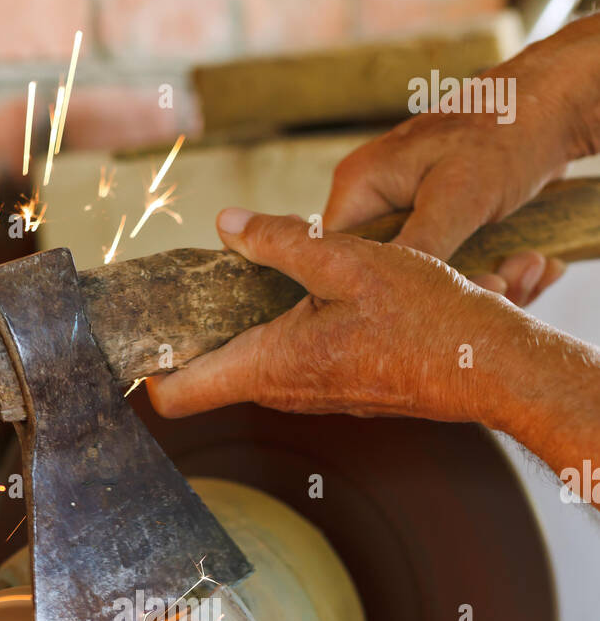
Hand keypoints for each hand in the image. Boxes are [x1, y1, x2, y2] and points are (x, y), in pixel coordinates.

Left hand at [147, 209, 524, 424]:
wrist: (487, 365)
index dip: (144, 369)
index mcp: (269, 365)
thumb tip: (227, 226)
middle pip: (208, 372)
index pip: (176, 394)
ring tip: (248, 269)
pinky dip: (282, 325)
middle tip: (188, 276)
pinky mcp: (334, 385)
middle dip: (193, 327)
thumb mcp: (349, 261)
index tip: (133, 333)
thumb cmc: (425, 319)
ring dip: (242, 320)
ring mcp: (308, 393)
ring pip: (250, 360)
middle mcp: (281, 390)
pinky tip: (303, 288)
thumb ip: (282, 242)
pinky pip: (288, 358)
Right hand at [323, 17, 599, 304]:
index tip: (420, 310)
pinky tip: (537, 266)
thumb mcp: (457, 199)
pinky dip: (497, 275)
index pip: (334, 259)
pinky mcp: (439, 226)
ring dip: (483, 286)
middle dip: (444, 295)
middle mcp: (376, 201)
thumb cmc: (504, 132)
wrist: (554, 105)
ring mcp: (408, 214)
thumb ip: (414, 248)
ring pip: (425, 280)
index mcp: (360, 187)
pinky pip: (454, 270)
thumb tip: (382, 298)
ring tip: (532, 271)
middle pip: (386, 277)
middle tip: (502, 287)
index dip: (366, 294)